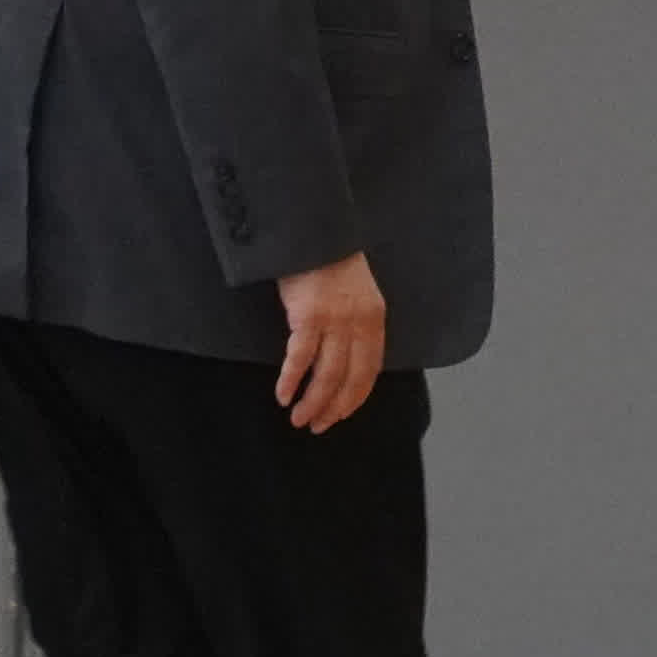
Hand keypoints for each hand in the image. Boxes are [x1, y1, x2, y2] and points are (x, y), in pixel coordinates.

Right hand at [273, 253, 387, 431]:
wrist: (314, 231)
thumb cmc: (331, 260)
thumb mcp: (357, 293)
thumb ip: (356, 324)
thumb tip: (345, 359)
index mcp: (374, 320)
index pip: (369, 372)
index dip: (354, 398)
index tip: (340, 415)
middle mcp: (358, 324)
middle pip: (348, 379)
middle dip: (332, 408)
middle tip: (317, 426)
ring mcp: (334, 321)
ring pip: (326, 375)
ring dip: (311, 402)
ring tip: (298, 418)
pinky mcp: (308, 317)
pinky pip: (300, 358)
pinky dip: (290, 380)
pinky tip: (282, 395)